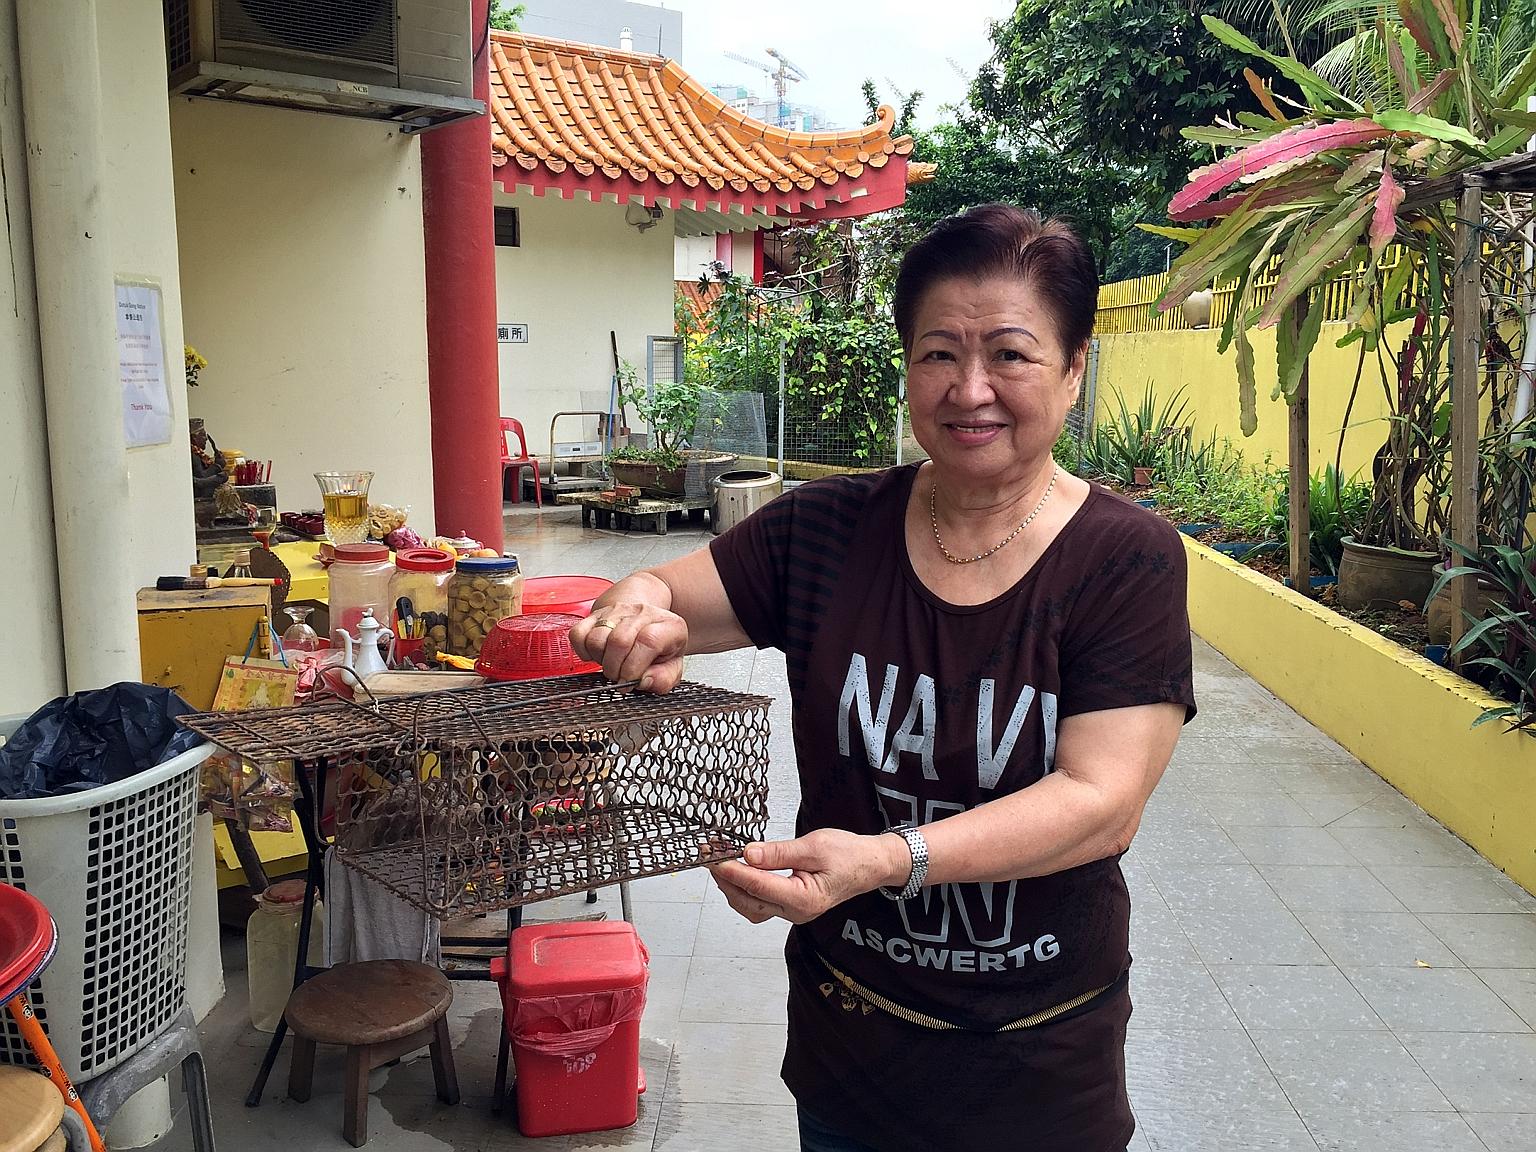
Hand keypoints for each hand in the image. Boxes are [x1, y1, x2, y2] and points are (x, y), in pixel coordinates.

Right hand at [569, 602, 687, 692]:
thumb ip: (664, 679)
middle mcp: (643, 613)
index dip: (635, 668)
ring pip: (596, 638)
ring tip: (612, 664)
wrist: (649, 619)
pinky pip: (578, 634)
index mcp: (669, 626)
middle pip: (619, 641)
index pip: (649, 641)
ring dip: (600, 660)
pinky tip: (598, 655)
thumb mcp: (673, 667)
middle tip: (620, 677)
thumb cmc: (661, 647)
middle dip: (615, 669)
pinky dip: (583, 651)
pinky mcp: (596, 613)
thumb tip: (644, 681)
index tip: (630, 682)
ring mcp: (618, 611)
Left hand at [707, 829, 910, 924]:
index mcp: (804, 899)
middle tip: (708, 854)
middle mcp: (795, 912)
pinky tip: (736, 871)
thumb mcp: (814, 846)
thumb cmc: (849, 854)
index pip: (758, 886)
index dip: (732, 870)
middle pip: (748, 900)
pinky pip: (758, 903)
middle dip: (725, 878)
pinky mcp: (789, 906)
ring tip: (717, 860)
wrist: (871, 865)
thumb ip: (779, 853)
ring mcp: (791, 912)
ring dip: (731, 885)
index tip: (713, 856)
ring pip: (750, 905)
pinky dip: (743, 888)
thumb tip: (748, 854)